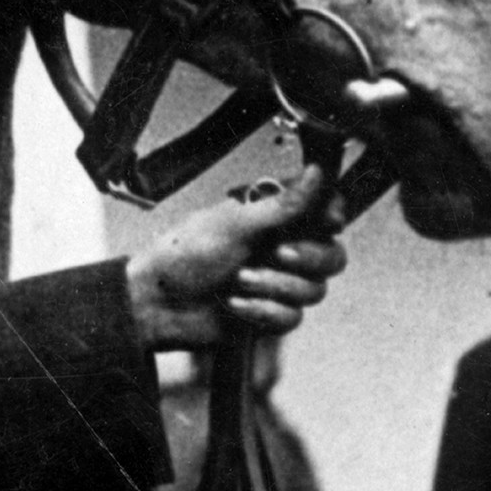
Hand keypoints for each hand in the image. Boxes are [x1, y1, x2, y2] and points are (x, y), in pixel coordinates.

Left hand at [124, 164, 349, 353]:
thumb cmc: (183, 256)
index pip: (325, 214)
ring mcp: (277, 283)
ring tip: (238, 280)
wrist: (157, 304)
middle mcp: (281, 249)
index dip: (332, 218)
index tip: (327, 222)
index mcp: (272, 220)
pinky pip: (293, 317)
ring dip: (274, 286)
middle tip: (278, 254)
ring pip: (314, 290)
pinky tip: (234, 304)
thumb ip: (283, 205)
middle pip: (332, 256)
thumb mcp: (234, 224)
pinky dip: (262, 311)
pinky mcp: (271, 314)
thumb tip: (317, 173)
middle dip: (307, 258)